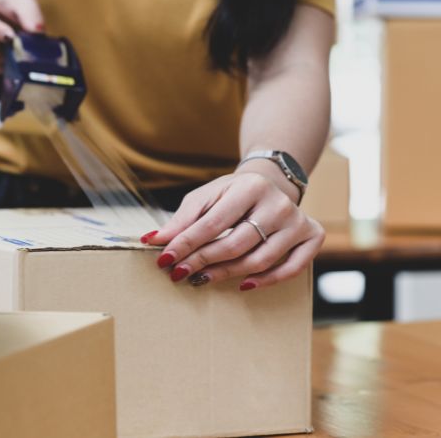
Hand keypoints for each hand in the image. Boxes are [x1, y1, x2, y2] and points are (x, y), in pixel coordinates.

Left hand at [143, 166, 324, 290]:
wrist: (270, 182)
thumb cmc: (230, 194)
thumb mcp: (205, 197)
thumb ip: (182, 220)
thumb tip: (152, 240)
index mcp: (249, 187)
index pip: (213, 223)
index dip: (186, 244)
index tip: (164, 259)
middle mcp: (278, 204)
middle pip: (236, 244)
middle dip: (202, 261)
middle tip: (178, 274)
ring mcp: (298, 221)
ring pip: (260, 260)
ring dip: (226, 274)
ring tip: (201, 279)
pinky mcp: (312, 236)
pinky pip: (292, 268)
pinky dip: (267, 280)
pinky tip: (243, 285)